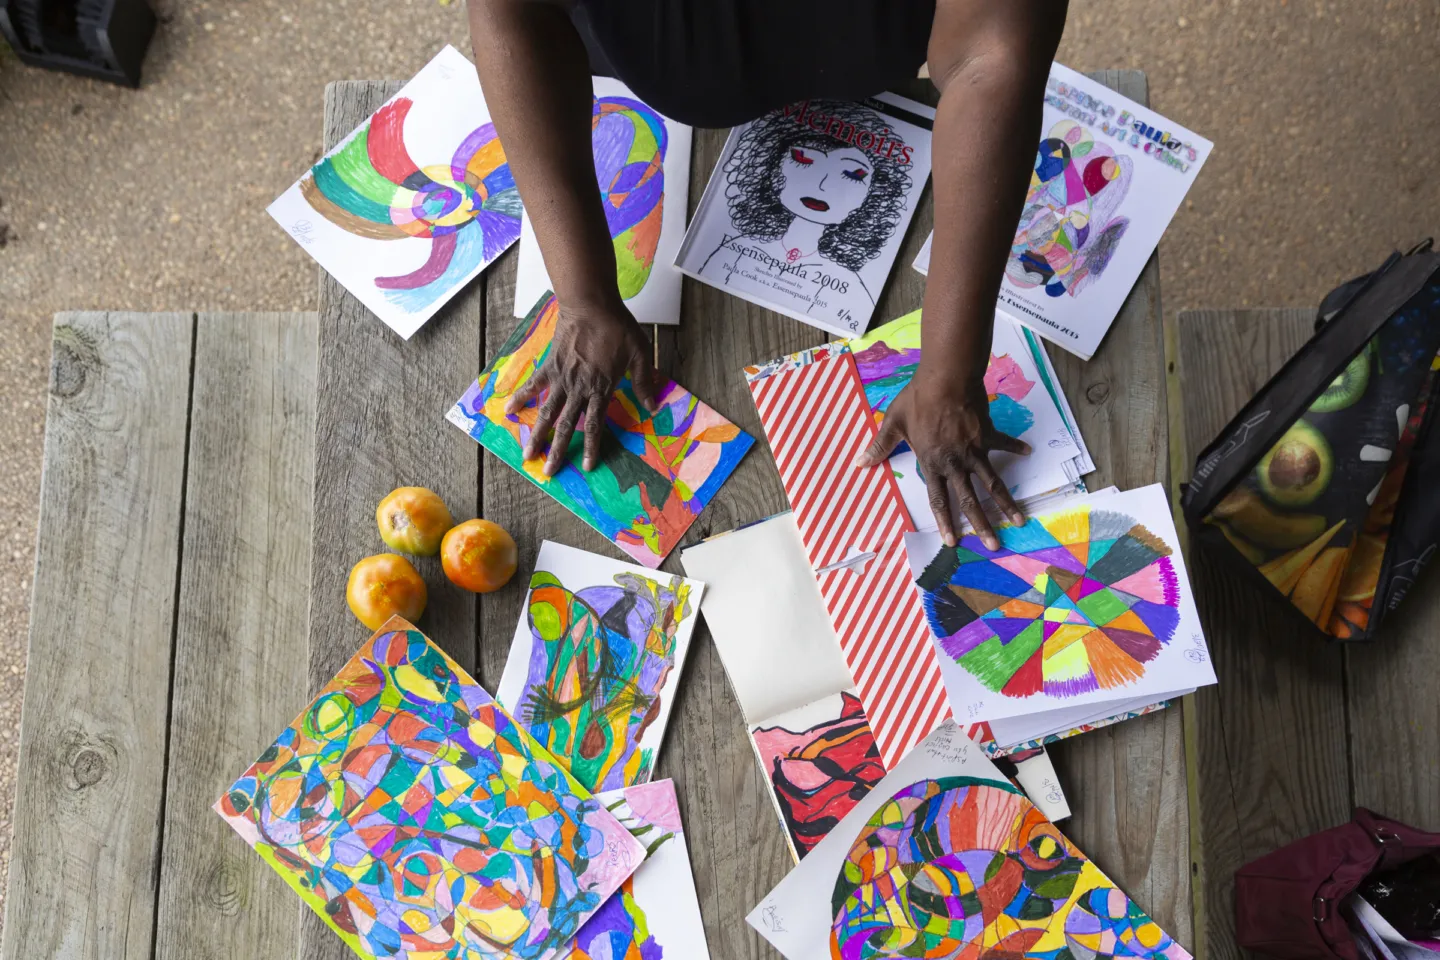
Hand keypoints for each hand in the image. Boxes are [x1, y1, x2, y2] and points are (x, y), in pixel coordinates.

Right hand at [505, 297, 659, 473]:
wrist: (591, 304)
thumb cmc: (618, 327)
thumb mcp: (640, 354)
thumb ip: (643, 382)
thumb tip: (653, 406)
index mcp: (601, 389)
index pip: (594, 426)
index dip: (590, 448)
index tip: (586, 467)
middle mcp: (578, 388)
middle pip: (565, 426)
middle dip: (557, 451)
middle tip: (548, 473)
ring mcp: (561, 378)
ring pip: (547, 412)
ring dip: (536, 435)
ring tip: (527, 454)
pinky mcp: (550, 365)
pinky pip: (533, 384)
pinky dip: (521, 397)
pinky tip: (509, 410)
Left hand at [853, 368, 1030, 549]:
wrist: (946, 378)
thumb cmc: (918, 399)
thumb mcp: (893, 423)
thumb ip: (880, 446)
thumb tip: (860, 463)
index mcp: (932, 463)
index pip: (938, 499)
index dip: (945, 521)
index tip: (953, 542)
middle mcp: (955, 463)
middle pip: (970, 500)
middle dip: (982, 525)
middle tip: (994, 545)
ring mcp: (974, 451)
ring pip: (992, 483)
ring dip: (1006, 503)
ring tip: (1019, 520)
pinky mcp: (988, 435)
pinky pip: (1004, 444)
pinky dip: (1015, 447)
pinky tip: (1027, 452)